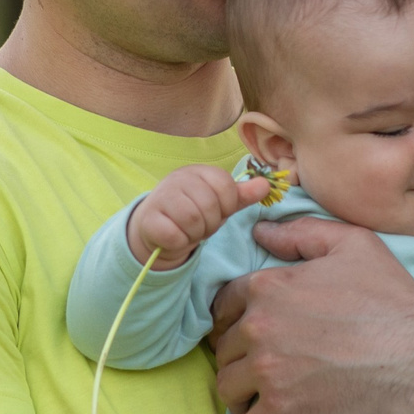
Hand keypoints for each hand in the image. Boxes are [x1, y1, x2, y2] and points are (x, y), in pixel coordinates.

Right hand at [129, 164, 257, 269]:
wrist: (158, 228)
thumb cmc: (194, 212)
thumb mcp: (220, 203)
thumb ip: (242, 195)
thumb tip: (265, 185)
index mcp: (199, 171)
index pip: (226, 186)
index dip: (226, 205)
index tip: (217, 211)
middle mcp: (178, 178)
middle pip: (210, 205)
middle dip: (210, 223)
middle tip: (201, 225)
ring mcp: (161, 197)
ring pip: (192, 220)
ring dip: (195, 233)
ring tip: (189, 230)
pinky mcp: (148, 219)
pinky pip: (175, 235)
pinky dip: (180, 242)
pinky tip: (175, 237)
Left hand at [206, 218, 413, 413]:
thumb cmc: (390, 299)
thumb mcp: (354, 245)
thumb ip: (301, 233)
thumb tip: (260, 231)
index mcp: (268, 286)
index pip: (223, 305)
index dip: (235, 318)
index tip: (251, 332)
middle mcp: (259, 327)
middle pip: (224, 348)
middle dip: (239, 356)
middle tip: (263, 365)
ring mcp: (268, 371)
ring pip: (226, 387)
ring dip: (240, 394)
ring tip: (260, 397)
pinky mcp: (282, 410)